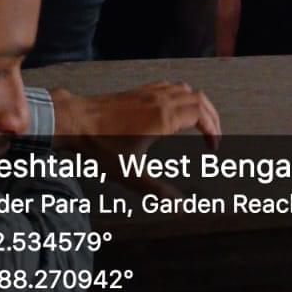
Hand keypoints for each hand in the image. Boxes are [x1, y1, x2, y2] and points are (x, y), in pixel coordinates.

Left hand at [50, 81, 221, 176]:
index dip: (213, 129)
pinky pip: (170, 85)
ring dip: (199, 104)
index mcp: (163, 118)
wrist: (77, 120)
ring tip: (201, 121)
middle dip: (211, 116)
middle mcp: (160, 100)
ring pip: (186, 89)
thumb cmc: (102, 146)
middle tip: (214, 135)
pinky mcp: (139, 90)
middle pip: (199, 99)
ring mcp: (150, 92)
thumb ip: (156, 189)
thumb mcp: (130, 173)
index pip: (201, 115)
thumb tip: (179, 205)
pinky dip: (183, 94)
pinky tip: (176, 107)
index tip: (214, 146)